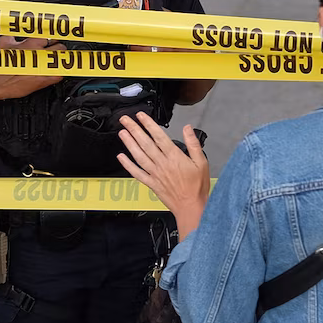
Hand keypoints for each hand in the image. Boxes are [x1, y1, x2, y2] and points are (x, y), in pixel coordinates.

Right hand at [0, 35, 65, 101]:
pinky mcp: (44, 81)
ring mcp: (43, 68)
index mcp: (31, 43)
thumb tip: (19, 31)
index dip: (52, 38)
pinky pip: (60, 75)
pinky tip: (54, 72)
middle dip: (58, 48)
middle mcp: (39, 54)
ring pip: (62, 60)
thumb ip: (15, 35)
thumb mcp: (3, 42)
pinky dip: (59, 73)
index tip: (52, 40)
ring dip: (60, 60)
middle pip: (60, 47)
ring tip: (55, 61)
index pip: (51, 36)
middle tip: (54, 51)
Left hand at [117, 113, 209, 237]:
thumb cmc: (197, 187)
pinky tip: (121, 158)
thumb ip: (193, 144)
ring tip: (122, 133)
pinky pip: (137, 173)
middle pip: (145, 143)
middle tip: (125, 120)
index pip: (159, 136)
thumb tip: (188, 128)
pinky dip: (128, 165)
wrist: (191, 207)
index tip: (141, 116)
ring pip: (139, 155)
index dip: (148, 124)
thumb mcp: (201, 162)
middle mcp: (162, 164)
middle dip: (134, 129)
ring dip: (129, 143)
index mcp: (174, 157)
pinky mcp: (151, 183)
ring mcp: (155, 174)